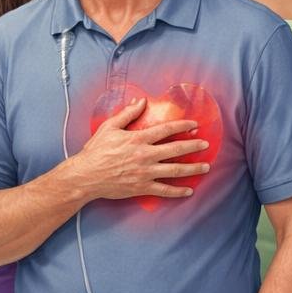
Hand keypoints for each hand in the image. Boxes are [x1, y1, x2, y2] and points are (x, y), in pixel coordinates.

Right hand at [71, 99, 211, 200]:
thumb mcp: (109, 127)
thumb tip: (141, 101)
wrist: (85, 176)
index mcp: (138, 139)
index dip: (182, 126)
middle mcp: (145, 155)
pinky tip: (189, 191)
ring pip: (175, 170)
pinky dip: (178, 192)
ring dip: (193, 169)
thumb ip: (127, 114)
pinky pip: (164, 190)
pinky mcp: (142, 187)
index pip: (166, 130)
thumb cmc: (95, 151)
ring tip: (206, 167)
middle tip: (206, 144)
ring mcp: (145, 172)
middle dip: (194, 146)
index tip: (194, 124)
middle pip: (176, 150)